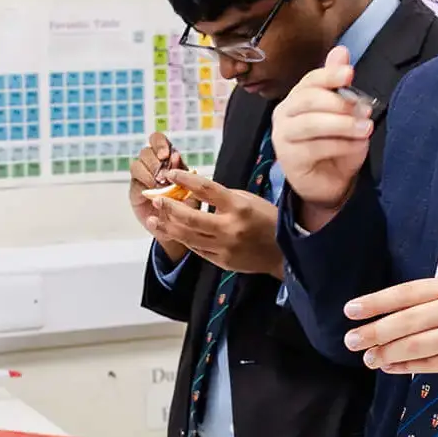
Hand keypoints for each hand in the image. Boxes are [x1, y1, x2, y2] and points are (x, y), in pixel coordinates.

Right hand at [130, 130, 187, 258]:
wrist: (176, 229)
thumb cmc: (187, 209)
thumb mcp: (192, 191)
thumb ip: (184, 173)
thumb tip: (176, 157)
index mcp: (170, 161)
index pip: (159, 141)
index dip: (161, 144)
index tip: (168, 156)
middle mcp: (155, 165)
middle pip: (148, 148)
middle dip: (156, 158)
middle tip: (163, 172)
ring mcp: (144, 175)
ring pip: (140, 160)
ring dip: (150, 169)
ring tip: (159, 182)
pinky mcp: (136, 186)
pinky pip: (135, 173)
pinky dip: (144, 177)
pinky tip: (152, 187)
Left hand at [141, 173, 283, 278]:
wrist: (283, 252)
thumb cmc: (267, 220)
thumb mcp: (249, 200)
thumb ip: (222, 196)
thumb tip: (194, 190)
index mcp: (239, 207)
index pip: (206, 190)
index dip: (185, 180)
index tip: (170, 174)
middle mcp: (230, 228)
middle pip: (190, 217)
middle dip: (169, 208)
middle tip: (156, 200)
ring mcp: (225, 247)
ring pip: (188, 237)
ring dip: (168, 226)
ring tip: (154, 219)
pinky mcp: (222, 261)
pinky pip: (196, 249)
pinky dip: (183, 239)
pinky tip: (172, 232)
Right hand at [271, 45, 373, 224]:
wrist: (331, 183)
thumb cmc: (336, 144)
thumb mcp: (344, 113)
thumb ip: (339, 84)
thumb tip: (341, 51)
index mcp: (297, 98)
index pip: (310, 81)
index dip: (329, 74)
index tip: (350, 73)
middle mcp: (284, 114)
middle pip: (308, 99)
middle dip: (339, 102)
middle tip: (365, 109)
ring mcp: (283, 137)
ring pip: (311, 124)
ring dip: (343, 124)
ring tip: (366, 128)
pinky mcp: (289, 160)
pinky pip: (316, 147)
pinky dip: (342, 144)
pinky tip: (358, 146)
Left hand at [343, 278, 437, 384]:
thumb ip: (431, 303)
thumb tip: (386, 318)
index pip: (407, 292)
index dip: (376, 302)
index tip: (351, 310)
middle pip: (406, 320)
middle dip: (374, 331)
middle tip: (350, 340)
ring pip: (414, 345)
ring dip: (386, 353)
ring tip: (368, 358)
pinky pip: (428, 365)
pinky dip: (405, 367)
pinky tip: (389, 367)